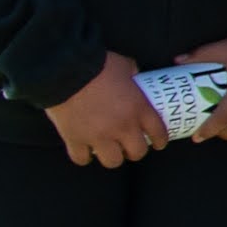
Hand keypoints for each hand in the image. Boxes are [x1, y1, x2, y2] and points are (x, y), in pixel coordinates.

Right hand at [45, 53, 167, 169]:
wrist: (66, 72)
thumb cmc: (98, 66)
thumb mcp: (124, 65)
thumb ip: (133, 72)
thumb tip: (134, 74)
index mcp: (139, 109)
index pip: (158, 133)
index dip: (160, 141)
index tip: (158, 144)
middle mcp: (122, 127)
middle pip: (137, 153)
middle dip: (135, 152)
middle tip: (130, 147)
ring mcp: (98, 136)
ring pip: (112, 161)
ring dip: (112, 156)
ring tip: (108, 150)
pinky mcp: (75, 140)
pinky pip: (82, 158)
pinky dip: (84, 156)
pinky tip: (85, 151)